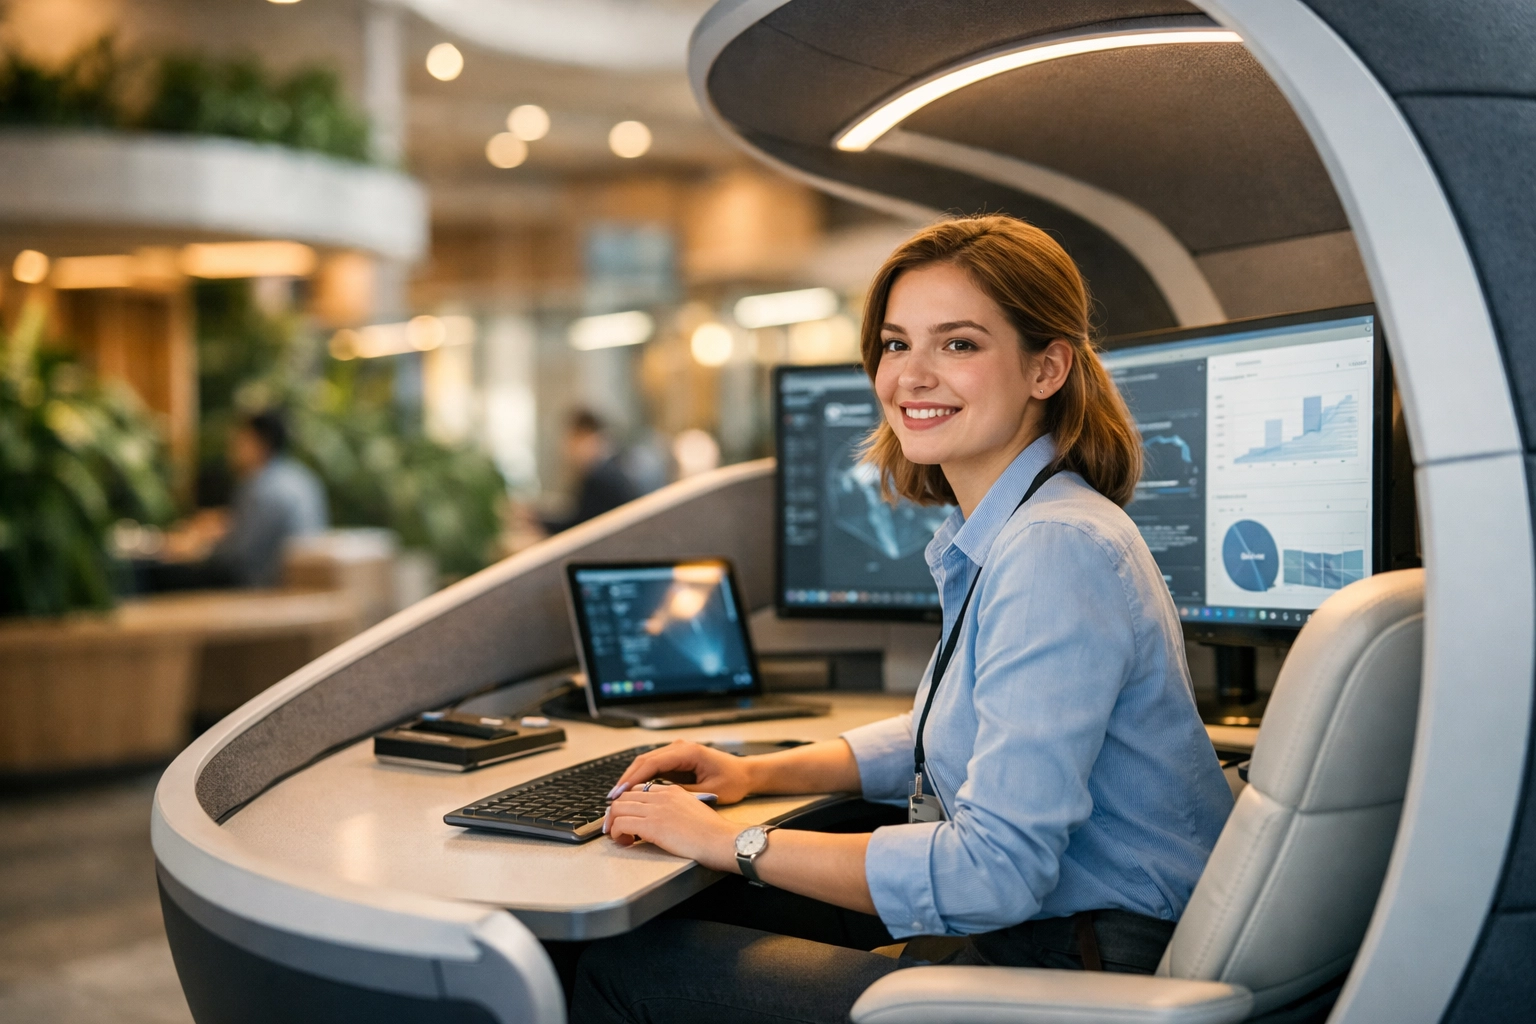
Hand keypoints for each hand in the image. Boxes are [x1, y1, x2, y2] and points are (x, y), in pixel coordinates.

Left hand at [605, 783, 738, 869]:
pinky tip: (625, 842)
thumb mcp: (693, 811)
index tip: (627, 816)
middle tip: (617, 828)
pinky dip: (616, 833)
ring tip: (621, 837)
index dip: (629, 803)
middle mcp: (662, 796)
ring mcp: (656, 809)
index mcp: (673, 791)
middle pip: (625, 796)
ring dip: (614, 823)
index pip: (639, 789)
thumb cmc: (712, 832)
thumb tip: (661, 821)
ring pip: (618, 808)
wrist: (720, 840)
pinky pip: (621, 823)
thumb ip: (675, 809)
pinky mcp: (652, 825)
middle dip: (616, 812)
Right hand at [607, 741, 755, 804]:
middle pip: (644, 761)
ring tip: (617, 799)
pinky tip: (632, 794)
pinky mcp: (676, 760)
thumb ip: (683, 795)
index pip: (652, 763)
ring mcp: (676, 752)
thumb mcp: (709, 792)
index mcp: (687, 752)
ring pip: (646, 764)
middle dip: (626, 780)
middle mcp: (678, 747)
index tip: (619, 794)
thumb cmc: (733, 782)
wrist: (746, 773)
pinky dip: (641, 780)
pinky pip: (653, 768)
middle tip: (611, 800)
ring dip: (631, 780)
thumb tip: (657, 802)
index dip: (633, 779)